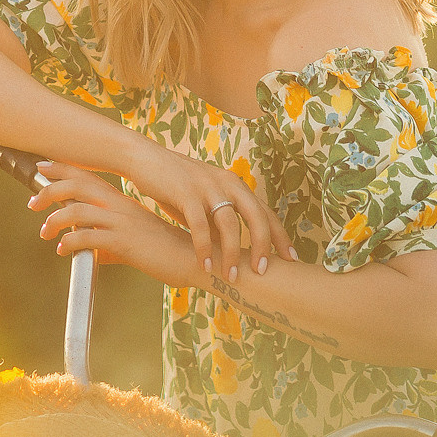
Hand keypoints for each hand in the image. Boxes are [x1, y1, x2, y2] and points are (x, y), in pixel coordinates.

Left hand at [30, 164, 201, 287]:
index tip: (42, 166)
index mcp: (121, 201)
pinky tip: (64, 251)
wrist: (190, 259)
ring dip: (54, 220)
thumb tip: (93, 254)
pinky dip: (69, 243)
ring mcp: (121, 222)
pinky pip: (87, 238)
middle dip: (50, 189)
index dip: (63, 169)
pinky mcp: (123, 241)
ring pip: (77, 210)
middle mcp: (119, 205)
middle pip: (78, 186)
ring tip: (45, 232)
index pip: (87, 177)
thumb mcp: (134, 240)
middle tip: (32, 202)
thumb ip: (110, 245)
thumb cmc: (164, 250)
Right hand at [114, 144, 294, 282]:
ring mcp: (208, 187)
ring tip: (232, 276)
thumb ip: (218, 222)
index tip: (290, 258)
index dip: (279, 235)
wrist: (146, 159)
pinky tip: (205, 266)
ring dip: (232, 253)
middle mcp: (227, 183)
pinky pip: (199, 225)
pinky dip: (203, 248)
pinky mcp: (186, 193)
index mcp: (235, 185)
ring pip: (229, 223)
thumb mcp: (204, 203)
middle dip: (263, 245)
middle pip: (256, 216)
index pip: (265, 211)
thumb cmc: (176, 184)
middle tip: (262, 271)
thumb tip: (229, 251)